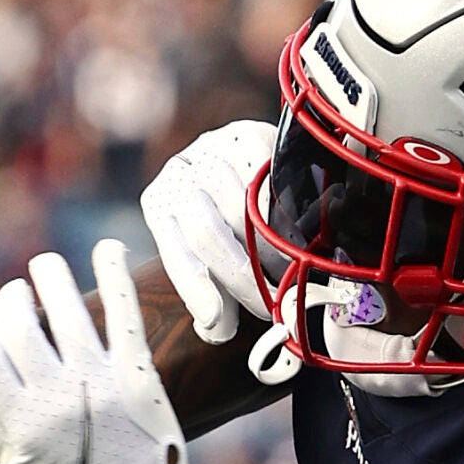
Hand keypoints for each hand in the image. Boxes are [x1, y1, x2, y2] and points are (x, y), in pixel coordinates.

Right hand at [0, 240, 198, 463]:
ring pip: (63, 309)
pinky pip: (121, 314)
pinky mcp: (136, 374)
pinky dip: (114, 274)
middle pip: (17, 325)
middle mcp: (54, 401)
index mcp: (17, 425)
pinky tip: (107, 248)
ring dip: (49, 275)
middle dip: (12, 300)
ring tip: (46, 266)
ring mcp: (97, 384)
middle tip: (19, 294)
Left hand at [140, 119, 275, 343]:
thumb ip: (212, 294)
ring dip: (272, 249)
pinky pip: (269, 178)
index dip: (197, 290)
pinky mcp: (249, 134)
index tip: (218, 321)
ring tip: (291, 273)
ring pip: (243, 207)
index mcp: (161, 205)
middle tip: (271, 303)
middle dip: (242, 276)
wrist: (251, 162)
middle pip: (206, 232)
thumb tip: (216, 329)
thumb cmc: (229, 225)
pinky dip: (288, 209)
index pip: (176, 253)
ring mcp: (213, 149)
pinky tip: (302, 231)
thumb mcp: (210, 260)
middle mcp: (180, 173)